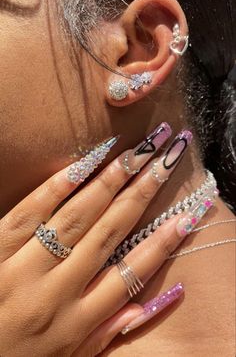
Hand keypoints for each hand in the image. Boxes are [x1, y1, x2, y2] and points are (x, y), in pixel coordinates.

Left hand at [0, 124, 209, 355]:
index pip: (129, 275)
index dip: (160, 245)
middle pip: (108, 234)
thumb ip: (102, 335)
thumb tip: (145, 307)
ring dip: (107, 183)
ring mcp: (23, 269)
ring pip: (74, 219)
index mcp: (74, 322)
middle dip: (140, 195)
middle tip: (161, 163)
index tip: (184, 217)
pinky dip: (57, 188)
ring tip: (132, 156)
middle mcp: (55, 293)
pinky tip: (81, 165)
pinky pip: (29, 213)